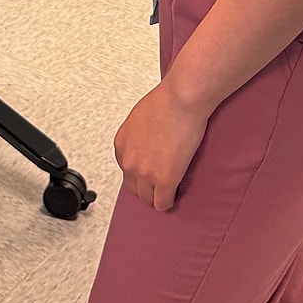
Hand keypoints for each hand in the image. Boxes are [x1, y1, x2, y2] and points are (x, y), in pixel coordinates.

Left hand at [113, 80, 208, 210]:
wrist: (181, 99)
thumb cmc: (167, 100)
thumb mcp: (140, 117)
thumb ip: (138, 135)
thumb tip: (146, 143)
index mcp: (121, 144)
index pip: (127, 170)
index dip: (142, 171)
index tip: (151, 171)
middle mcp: (129, 160)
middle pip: (135, 187)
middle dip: (147, 185)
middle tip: (160, 181)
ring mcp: (145, 173)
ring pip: (148, 199)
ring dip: (158, 195)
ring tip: (170, 188)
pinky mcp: (164, 180)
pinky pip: (163, 203)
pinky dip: (169, 201)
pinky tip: (176, 193)